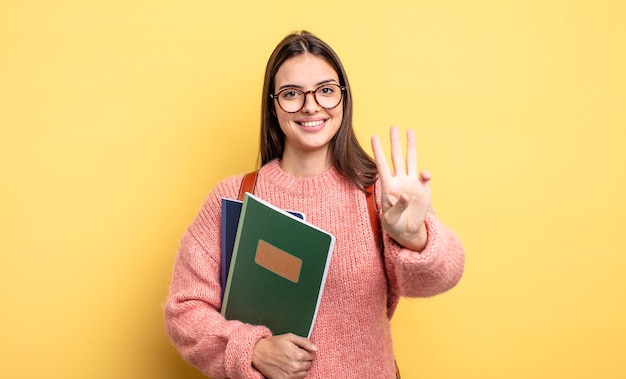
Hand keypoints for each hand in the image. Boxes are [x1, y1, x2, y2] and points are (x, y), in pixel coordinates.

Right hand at [252, 333, 317, 378]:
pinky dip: (295, 374)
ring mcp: (290, 375)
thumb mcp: (289, 337)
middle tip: (295, 354)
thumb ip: (304, 342)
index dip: (307, 351)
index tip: (301, 349)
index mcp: (297, 354)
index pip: (312, 355)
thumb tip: (315, 348)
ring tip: (292, 361)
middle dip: (305, 359)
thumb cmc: (273, 344)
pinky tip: (289, 367)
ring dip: (301, 367)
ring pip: (304, 372)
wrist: (258, 353)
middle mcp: (295, 366)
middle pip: (309, 364)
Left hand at [371, 126, 431, 250]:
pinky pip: (424, 177)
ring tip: (410, 131)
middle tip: (393, 127)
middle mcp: (399, 180)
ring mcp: (411, 183)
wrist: (407, 230)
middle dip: (395, 142)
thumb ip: (397, 207)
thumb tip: (406, 195)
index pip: (382, 165)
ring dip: (410, 146)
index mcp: (388, 186)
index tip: (374, 137)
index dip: (378, 151)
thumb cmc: (394, 224)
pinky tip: (425, 175)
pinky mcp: (423, 189)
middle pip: (396, 157)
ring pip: (411, 160)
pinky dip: (425, 173)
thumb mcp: (390, 219)